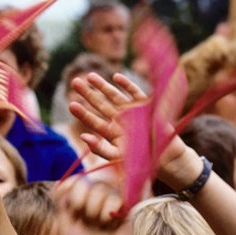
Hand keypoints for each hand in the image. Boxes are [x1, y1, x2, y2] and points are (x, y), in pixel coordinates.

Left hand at [53, 175, 133, 234]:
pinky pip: (116, 197)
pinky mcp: (125, 206)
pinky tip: (110, 225)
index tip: (69, 199)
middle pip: (86, 181)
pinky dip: (109, 212)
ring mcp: (109, 201)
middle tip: (84, 217)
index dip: (70, 186)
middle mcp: (93, 199)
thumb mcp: (65, 226)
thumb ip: (62, 204)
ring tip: (98, 224)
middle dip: (80, 199)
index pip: (72, 182)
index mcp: (77, 202)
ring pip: (101, 187)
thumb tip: (61, 182)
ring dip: (95, 208)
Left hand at [70, 72, 190, 187]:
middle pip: (100, 104)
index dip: (82, 113)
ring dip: (102, 86)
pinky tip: (116, 77)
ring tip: (89, 76)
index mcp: (110, 132)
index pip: (93, 120)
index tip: (70, 104)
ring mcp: (131, 111)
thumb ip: (99, 148)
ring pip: (113, 95)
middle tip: (74, 82)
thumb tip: (83, 137)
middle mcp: (118, 120)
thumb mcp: (117, 156)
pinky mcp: (145, 106)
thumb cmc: (140, 159)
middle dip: (87, 94)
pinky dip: (126, 85)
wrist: (165, 156)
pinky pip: (134, 92)